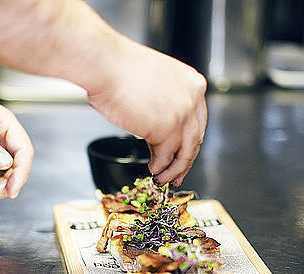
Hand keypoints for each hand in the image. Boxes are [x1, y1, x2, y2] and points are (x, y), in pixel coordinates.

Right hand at [87, 41, 206, 186]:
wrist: (105, 65)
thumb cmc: (118, 68)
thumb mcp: (154, 80)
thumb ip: (164, 100)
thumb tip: (159, 122)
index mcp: (192, 83)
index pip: (198, 120)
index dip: (189, 141)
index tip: (184, 153)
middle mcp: (193, 98)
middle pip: (194, 138)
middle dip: (185, 160)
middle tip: (177, 173)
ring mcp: (182, 115)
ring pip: (184, 151)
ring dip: (172, 169)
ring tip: (162, 178)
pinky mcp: (166, 129)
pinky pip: (165, 156)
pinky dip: (159, 166)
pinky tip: (153, 169)